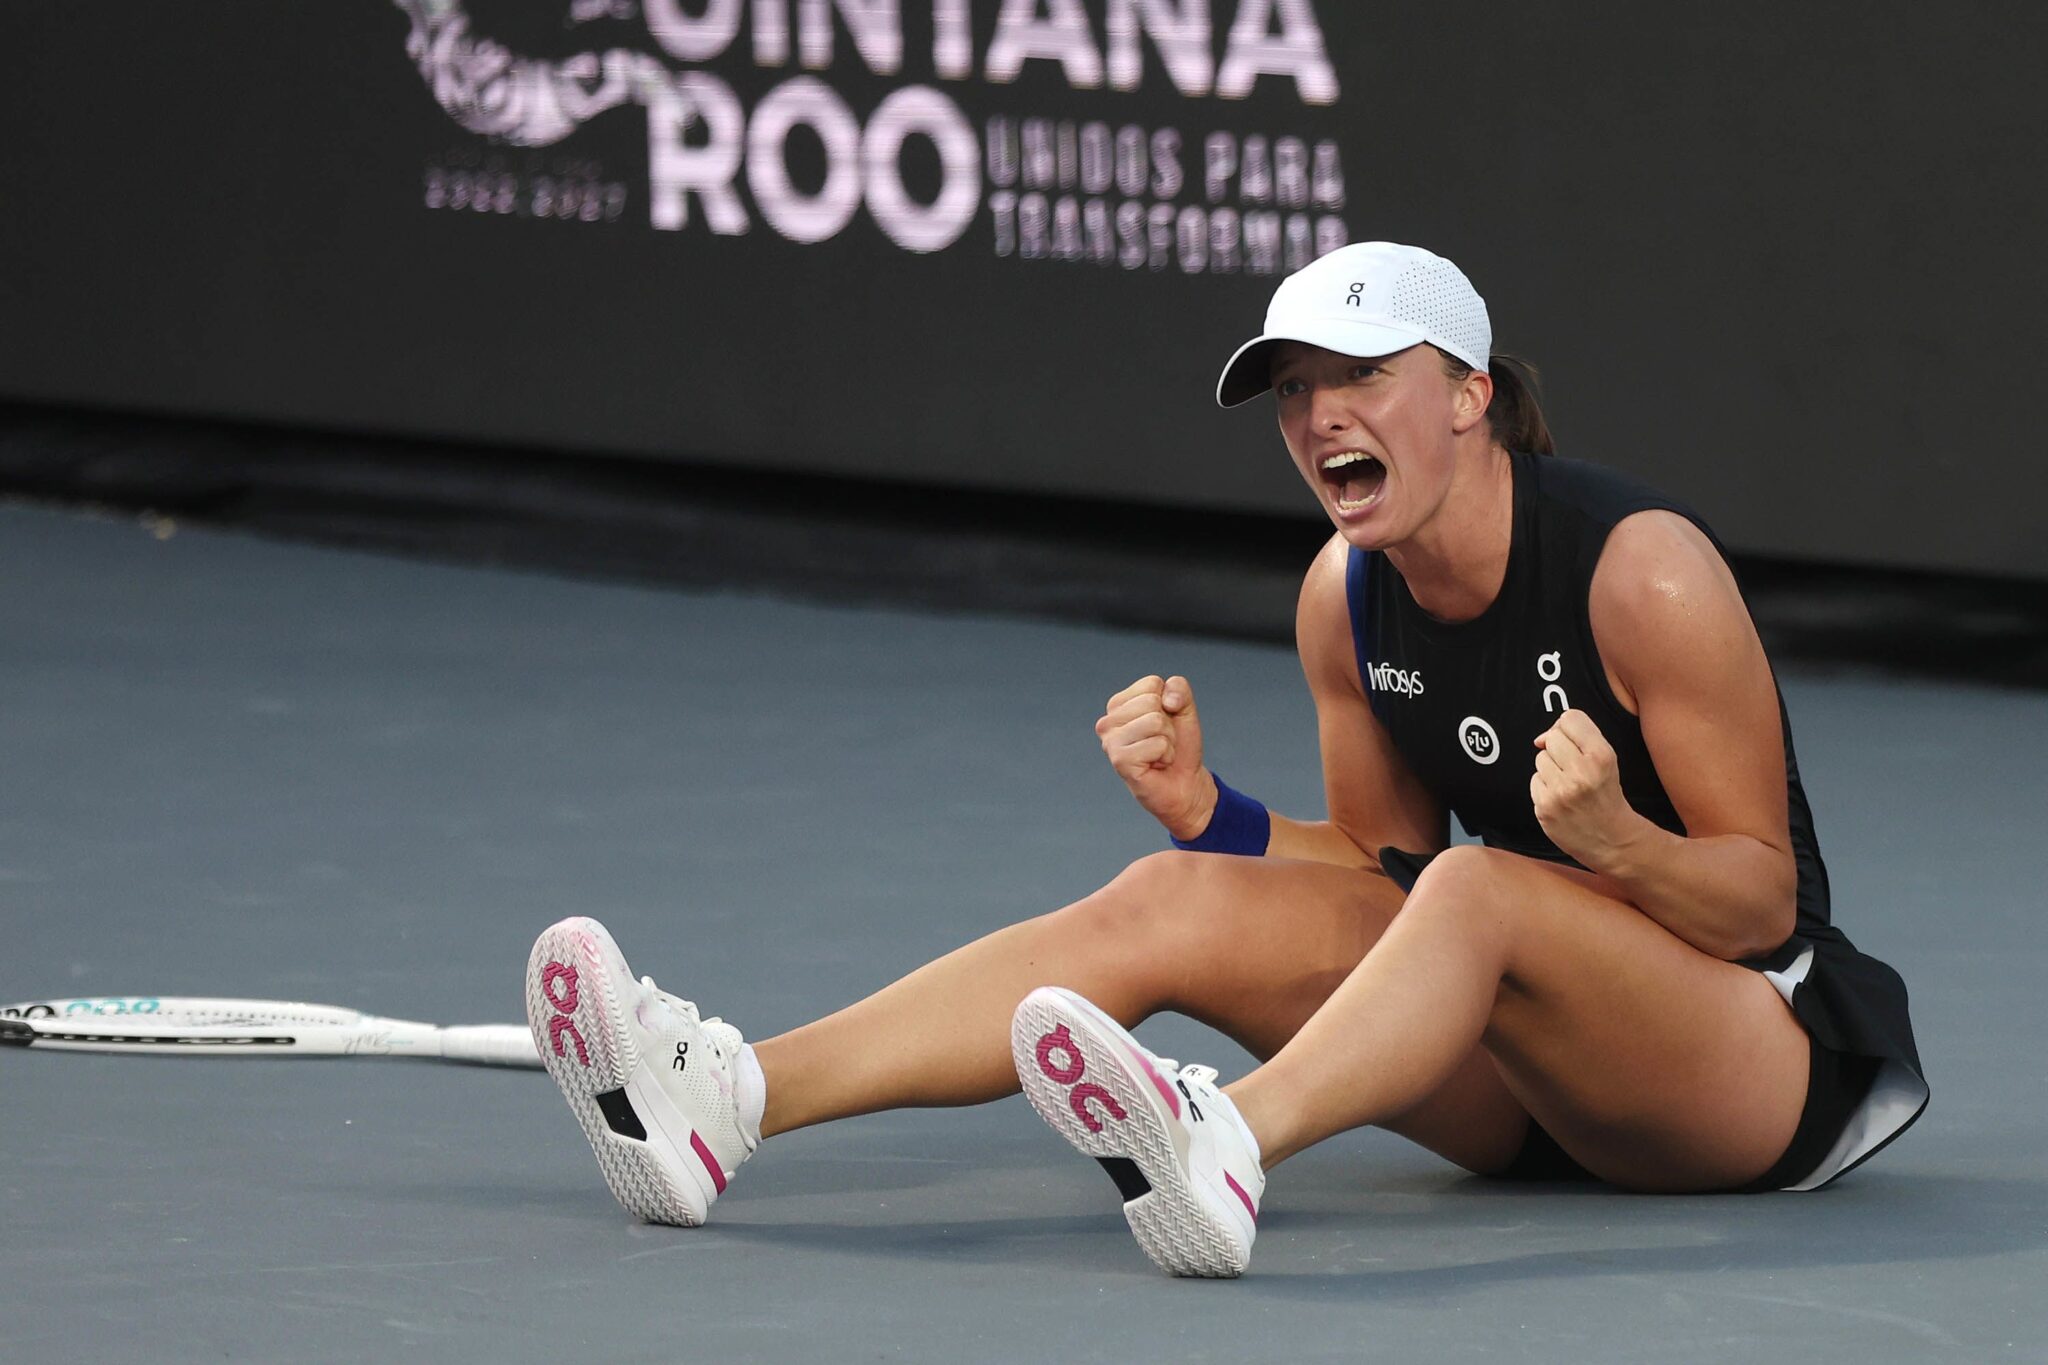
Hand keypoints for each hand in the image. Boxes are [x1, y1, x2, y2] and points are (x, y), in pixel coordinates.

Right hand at [1096, 674, 1215, 840]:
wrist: (1185, 782)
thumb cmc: (1178, 746)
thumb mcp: (1184, 709)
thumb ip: (1178, 689)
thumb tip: (1168, 700)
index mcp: (1118, 705)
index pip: (1151, 684)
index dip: (1168, 703)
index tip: (1163, 724)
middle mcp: (1108, 722)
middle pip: (1152, 702)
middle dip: (1168, 723)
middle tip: (1162, 742)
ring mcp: (1111, 742)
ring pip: (1155, 721)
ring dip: (1168, 740)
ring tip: (1159, 754)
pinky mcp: (1120, 760)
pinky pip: (1157, 744)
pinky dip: (1166, 755)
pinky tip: (1156, 765)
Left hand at [1530, 710, 1647, 872]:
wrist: (1611, 839)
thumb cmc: (1606, 795)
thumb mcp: (1607, 760)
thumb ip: (1579, 737)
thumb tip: (1541, 738)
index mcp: (1602, 756)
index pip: (1570, 718)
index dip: (1569, 728)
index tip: (1575, 742)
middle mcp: (1581, 772)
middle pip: (1552, 737)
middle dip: (1559, 750)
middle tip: (1574, 769)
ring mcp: (1561, 791)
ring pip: (1540, 758)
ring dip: (1551, 769)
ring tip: (1569, 785)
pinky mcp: (1545, 807)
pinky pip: (1534, 780)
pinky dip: (1544, 787)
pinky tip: (1561, 799)